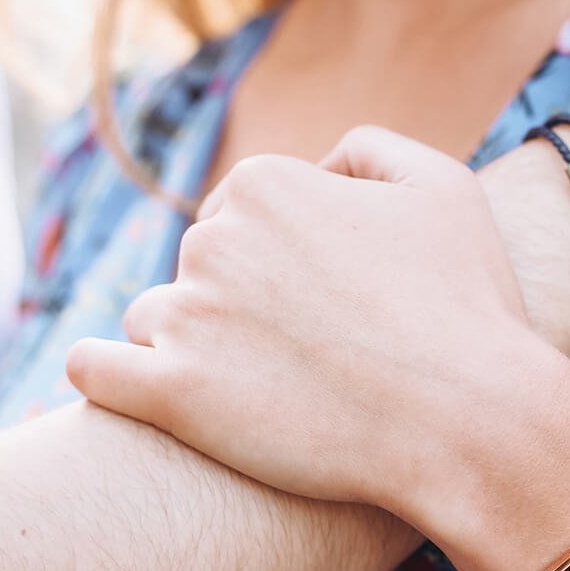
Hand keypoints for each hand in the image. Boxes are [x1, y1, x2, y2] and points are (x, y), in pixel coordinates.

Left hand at [65, 133, 569, 554]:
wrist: (472, 421)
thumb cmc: (468, 306)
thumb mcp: (444, 185)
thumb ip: (367, 149)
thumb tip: (319, 164)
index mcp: (267, 184)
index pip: (242, 213)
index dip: (283, 258)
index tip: (324, 302)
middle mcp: (213, 237)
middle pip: (200, 264)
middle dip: (240, 299)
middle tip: (306, 349)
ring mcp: (187, 317)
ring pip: (155, 317)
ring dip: (190, 342)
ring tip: (261, 385)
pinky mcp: (171, 395)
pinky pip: (97, 370)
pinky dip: (106, 372)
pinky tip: (127, 382)